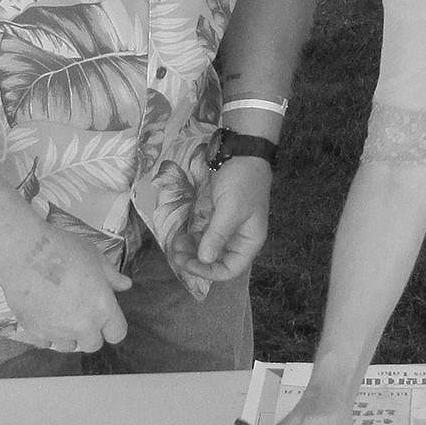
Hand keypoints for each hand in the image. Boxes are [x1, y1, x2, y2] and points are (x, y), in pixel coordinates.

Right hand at [0, 226, 130, 351]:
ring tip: (63, 312)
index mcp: (102, 308)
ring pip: (68, 346)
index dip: (113, 326)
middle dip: (91, 332)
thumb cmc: (63, 250)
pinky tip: (45, 313)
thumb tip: (124, 285)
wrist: (24, 253)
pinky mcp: (34, 331)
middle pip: (92, 344)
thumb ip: (113, 276)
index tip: (107, 316)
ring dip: (69, 335)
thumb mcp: (96, 257)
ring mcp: (57, 331)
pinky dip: (47, 333)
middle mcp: (82, 326)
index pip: (117, 334)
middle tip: (83, 311)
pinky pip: (46, 342)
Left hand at [171, 157, 271, 279]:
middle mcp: (240, 237)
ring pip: (208, 248)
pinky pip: (204, 234)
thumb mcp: (230, 209)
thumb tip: (205, 261)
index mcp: (250, 240)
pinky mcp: (218, 215)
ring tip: (175, 245)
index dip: (210, 273)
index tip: (189, 265)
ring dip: (192, 250)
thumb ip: (217, 236)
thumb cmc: (242, 182)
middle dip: (196, 261)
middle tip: (176, 255)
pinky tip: (180, 236)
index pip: (231, 269)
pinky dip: (193, 238)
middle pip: (218, 261)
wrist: (243, 151)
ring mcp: (228, 226)